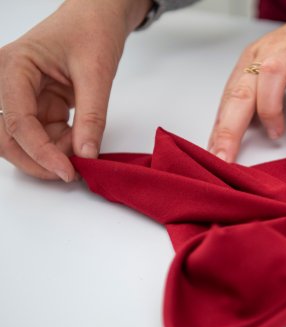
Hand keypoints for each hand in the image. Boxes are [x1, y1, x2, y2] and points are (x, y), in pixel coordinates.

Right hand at [0, 0, 151, 180]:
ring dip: (52, 153)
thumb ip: (92, 117)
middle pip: (9, 137)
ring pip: (26, 140)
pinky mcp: (37, 104)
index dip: (41, 152)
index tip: (67, 171)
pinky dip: (61, 145)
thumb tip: (87, 155)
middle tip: (71, 173)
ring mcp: (22, 95)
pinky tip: (80, 141)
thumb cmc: (93, 30)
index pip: (18, 122)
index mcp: (14, 67)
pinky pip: (43, 134)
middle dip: (39, 159)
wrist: (99, 16)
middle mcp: (9, 82)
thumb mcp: (97, 73)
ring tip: (83, 150)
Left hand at [208, 0, 285, 161]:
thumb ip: (263, 98)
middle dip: (229, 129)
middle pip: (240, 93)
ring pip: (268, 77)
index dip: (219, 131)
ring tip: (276, 132)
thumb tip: (246, 133)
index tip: (212, 160)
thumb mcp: (280, 71)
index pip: (229, 100)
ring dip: (268, 110)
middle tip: (224, 157)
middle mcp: (268, 56)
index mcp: (253, 62)